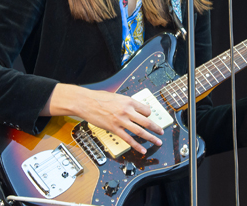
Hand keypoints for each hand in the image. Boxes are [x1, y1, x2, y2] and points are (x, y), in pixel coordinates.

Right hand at [44, 84, 162, 153]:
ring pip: (140, 131)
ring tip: (157, 141)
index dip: (149, 114)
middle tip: (161, 132)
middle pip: (146, 121)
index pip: (146, 109)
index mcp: (129, 101)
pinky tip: (142, 150)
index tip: (150, 117)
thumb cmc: (98, 98)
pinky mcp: (114, 128)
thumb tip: (137, 107)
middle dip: (156, 128)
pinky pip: (128, 139)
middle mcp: (127, 111)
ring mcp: (121, 120)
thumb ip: (127, 102)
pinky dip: (136, 145)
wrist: (86, 102)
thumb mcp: (117, 96)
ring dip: (151, 137)